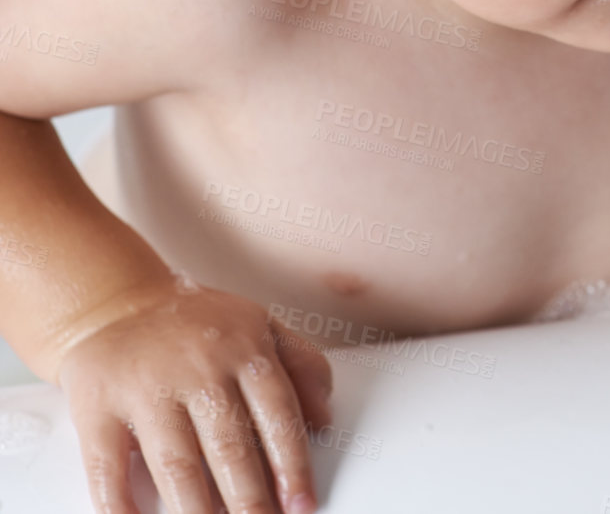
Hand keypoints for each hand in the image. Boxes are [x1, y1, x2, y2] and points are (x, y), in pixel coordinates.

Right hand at [53, 273, 333, 513]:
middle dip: (250, 498)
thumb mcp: (260, 325)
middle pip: (230, 446)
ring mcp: (146, 390)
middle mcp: (198, 371)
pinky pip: (108, 466)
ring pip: (177, 463)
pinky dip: (119, 504)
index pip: (277, 414)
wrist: (115, 302)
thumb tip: (325, 418)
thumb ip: (301, 365)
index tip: (302, 504)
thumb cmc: (197, 324)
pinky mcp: (98, 409)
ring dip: (198, 509)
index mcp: (243, 351)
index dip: (292, 464)